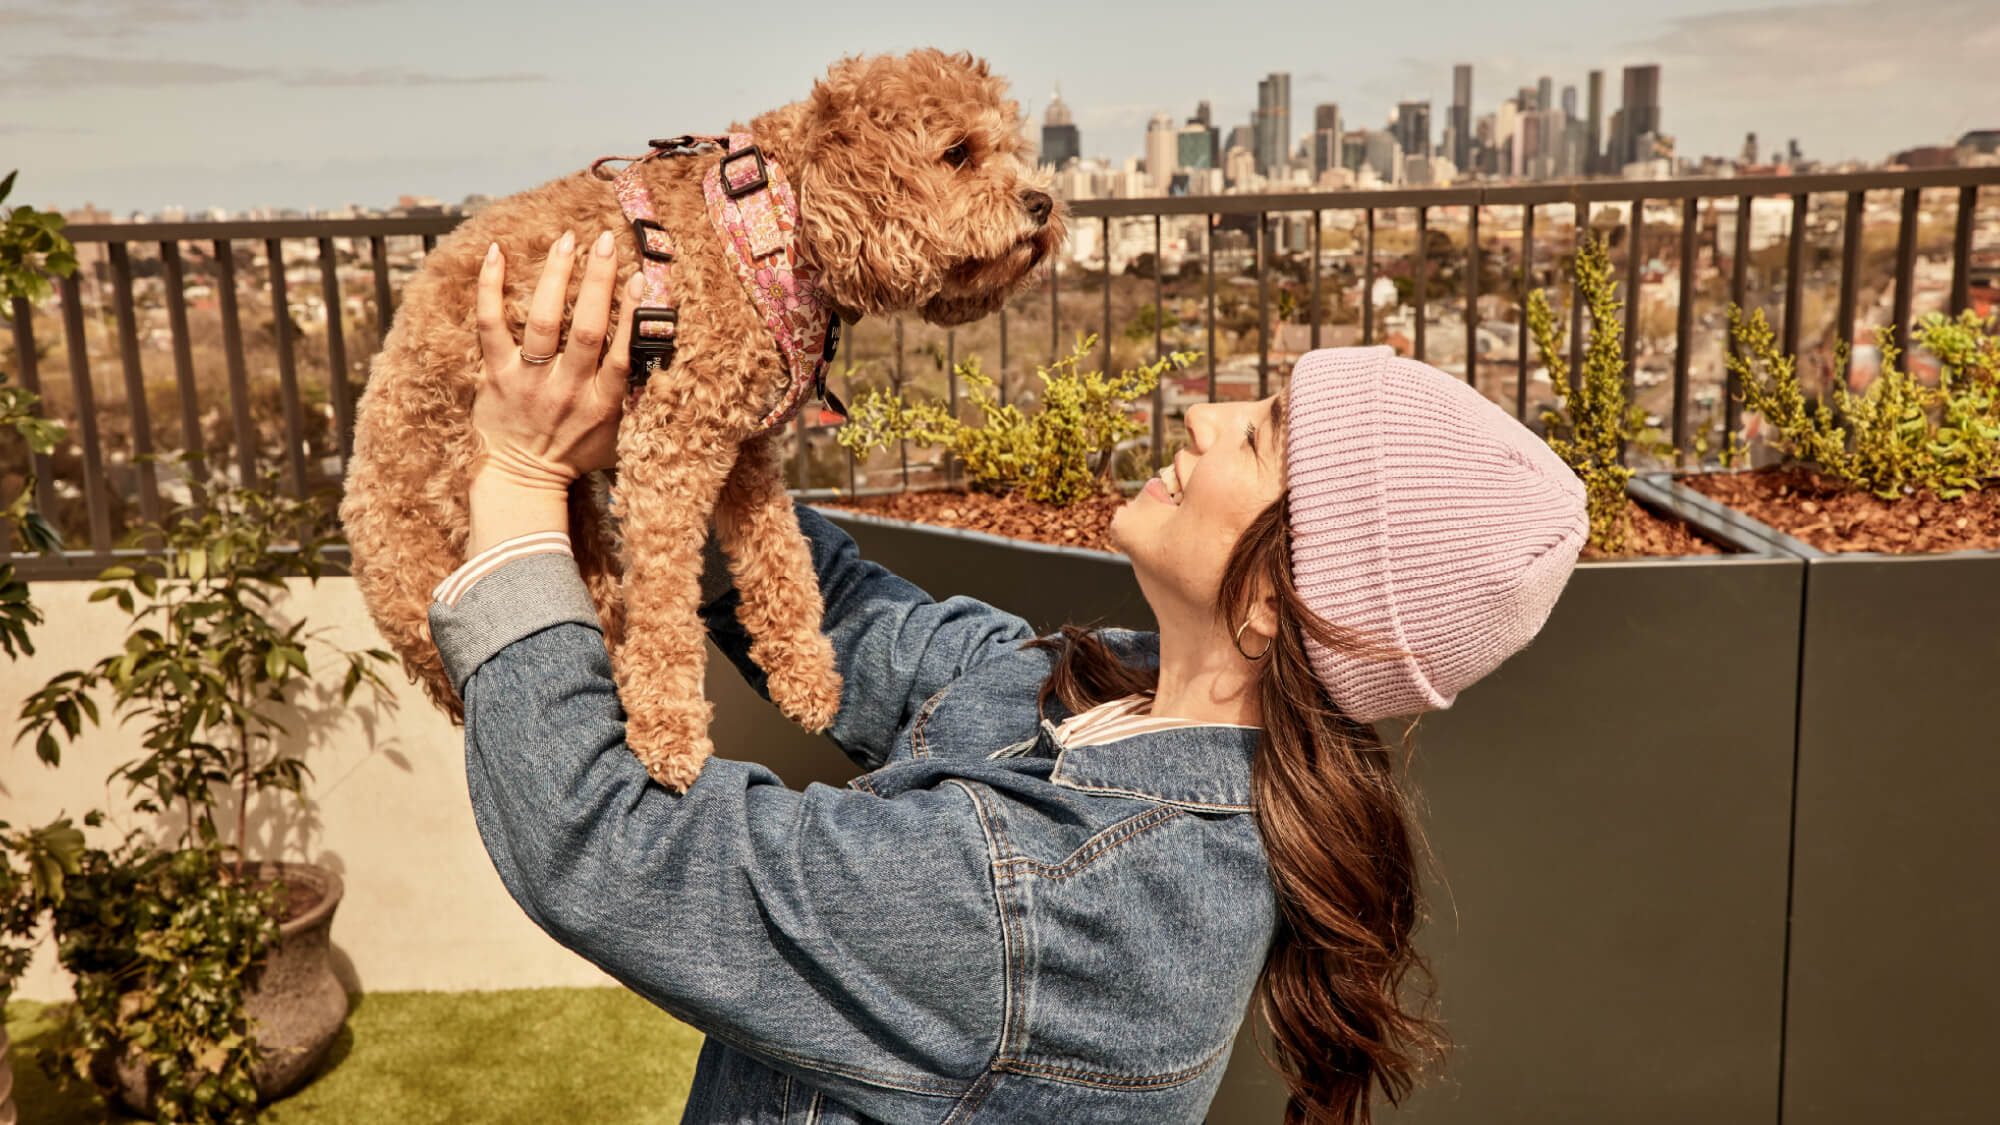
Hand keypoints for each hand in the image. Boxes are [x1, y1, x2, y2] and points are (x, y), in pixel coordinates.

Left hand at [471, 228, 638, 490]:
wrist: (522, 481)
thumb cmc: (573, 456)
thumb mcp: (619, 439)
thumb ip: (636, 403)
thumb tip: (661, 363)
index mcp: (602, 404)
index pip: (621, 354)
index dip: (632, 315)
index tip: (642, 279)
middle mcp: (568, 389)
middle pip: (587, 329)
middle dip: (599, 281)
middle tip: (607, 241)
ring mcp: (530, 380)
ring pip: (544, 321)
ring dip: (557, 276)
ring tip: (568, 240)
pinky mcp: (496, 375)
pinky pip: (491, 325)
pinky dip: (491, 288)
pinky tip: (497, 253)